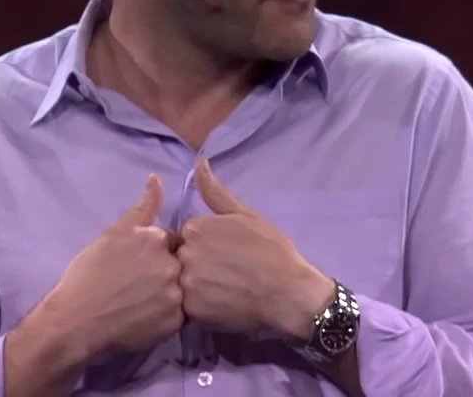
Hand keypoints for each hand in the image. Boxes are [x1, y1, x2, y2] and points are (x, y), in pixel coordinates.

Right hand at [38, 174, 184, 359]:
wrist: (75, 321)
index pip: (171, 241)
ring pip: (182, 290)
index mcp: (157, 239)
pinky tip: (145, 317)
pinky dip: (166, 315)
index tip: (139, 264)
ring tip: (141, 302)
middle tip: (139, 285)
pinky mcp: (174, 323)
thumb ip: (142, 208)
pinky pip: (179, 315)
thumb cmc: (89, 274)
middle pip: (179, 264)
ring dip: (168, 293)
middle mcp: (172, 265)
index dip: (156, 252)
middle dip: (165, 271)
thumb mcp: (113, 234)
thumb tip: (156, 179)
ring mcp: (175, 296)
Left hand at [177, 159, 335, 340]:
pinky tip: (223, 303)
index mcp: (196, 227)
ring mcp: (188, 283)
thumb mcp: (245, 215)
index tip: (226, 253)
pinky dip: (203, 305)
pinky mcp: (194, 310)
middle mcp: (186, 253)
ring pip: (184, 283)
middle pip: (183, 258)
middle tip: (228, 273)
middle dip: (199, 264)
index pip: (189, 236)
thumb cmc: (271, 250)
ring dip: (200, 286)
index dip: (207, 245)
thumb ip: (215, 192)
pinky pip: (190, 306)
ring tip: (226, 289)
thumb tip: (198, 162)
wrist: (289, 292)